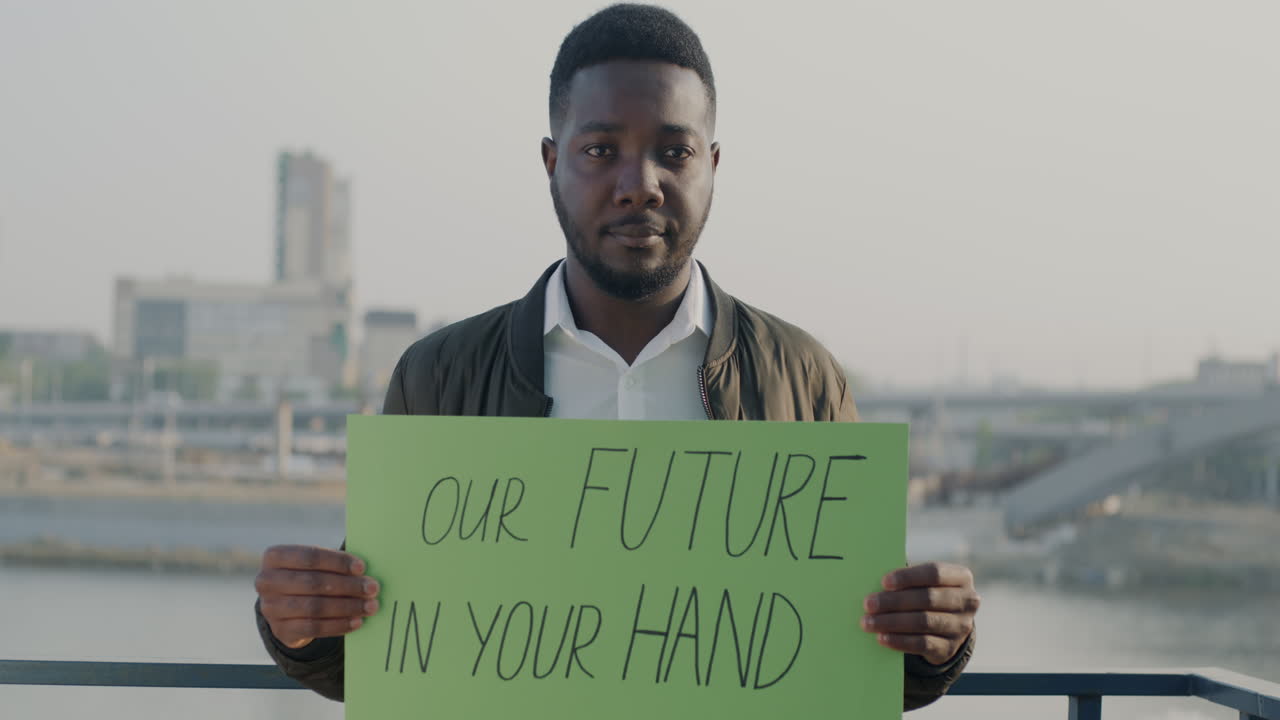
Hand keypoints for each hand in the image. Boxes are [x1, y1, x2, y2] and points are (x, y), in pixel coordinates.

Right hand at [255, 544, 380, 648]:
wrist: (288, 609)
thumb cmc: (308, 576)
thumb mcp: (314, 565)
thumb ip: (334, 563)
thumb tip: (364, 571)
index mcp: (274, 556)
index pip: (310, 557)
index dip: (337, 562)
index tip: (362, 568)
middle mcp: (266, 581)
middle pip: (313, 583)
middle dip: (347, 586)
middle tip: (372, 588)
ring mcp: (270, 608)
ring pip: (315, 607)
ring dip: (347, 607)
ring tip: (370, 606)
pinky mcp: (280, 629)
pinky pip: (314, 628)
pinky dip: (339, 625)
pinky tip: (357, 621)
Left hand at [861, 562, 979, 665]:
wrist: (945, 627)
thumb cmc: (926, 594)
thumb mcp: (924, 583)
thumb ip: (907, 581)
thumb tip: (875, 583)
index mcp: (961, 577)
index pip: (934, 573)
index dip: (908, 577)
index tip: (884, 582)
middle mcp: (967, 601)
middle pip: (927, 598)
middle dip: (894, 601)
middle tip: (868, 604)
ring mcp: (961, 626)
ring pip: (924, 622)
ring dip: (892, 622)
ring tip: (868, 622)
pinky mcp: (950, 648)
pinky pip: (923, 644)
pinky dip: (900, 641)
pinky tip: (882, 638)